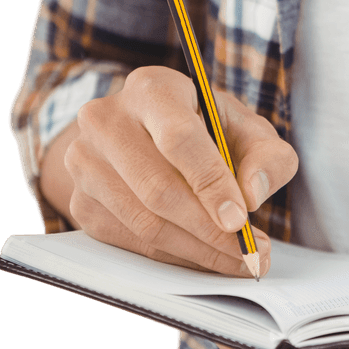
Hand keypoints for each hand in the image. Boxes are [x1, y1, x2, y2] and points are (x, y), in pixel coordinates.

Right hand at [47, 65, 297, 275]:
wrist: (152, 137)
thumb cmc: (212, 131)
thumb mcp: (251, 131)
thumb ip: (268, 157)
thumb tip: (252, 195)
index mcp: (153, 89)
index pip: (178, 138)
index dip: (210, 184)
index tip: (240, 220)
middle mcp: (106, 120)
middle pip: (157, 188)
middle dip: (210, 230)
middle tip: (251, 252)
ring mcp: (84, 162)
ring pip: (143, 222)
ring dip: (197, 251)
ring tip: (239, 259)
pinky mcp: (80, 201)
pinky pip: (130, 241)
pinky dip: (175, 257)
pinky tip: (208, 257)